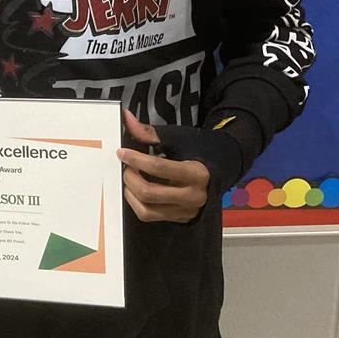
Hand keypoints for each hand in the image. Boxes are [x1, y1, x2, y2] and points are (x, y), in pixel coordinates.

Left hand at [117, 109, 209, 223]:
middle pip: (149, 192)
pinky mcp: (178, 219)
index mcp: (196, 174)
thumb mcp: (176, 140)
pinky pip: (149, 216)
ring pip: (146, 209)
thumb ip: (150, 133)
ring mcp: (185, 211)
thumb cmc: (196, 152)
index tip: (122, 153)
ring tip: (131, 179)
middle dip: (131, 178)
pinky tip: (137, 190)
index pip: (158, 168)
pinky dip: (137, 203)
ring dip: (131, 193)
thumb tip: (127, 119)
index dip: (136, 159)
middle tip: (127, 167)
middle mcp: (192, 197)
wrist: (216, 172)